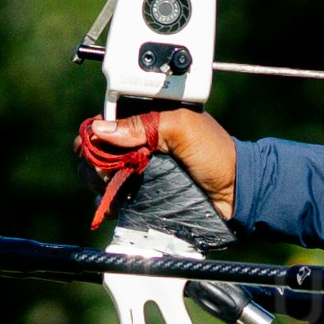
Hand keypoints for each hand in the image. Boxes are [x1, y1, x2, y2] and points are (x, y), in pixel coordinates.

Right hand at [79, 101, 241, 216]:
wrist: (235, 192)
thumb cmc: (215, 154)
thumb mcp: (182, 127)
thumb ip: (143, 125)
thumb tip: (101, 129)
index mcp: (147, 119)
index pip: (107, 121)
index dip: (94, 133)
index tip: (89, 148)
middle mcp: (139, 143)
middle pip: (98, 149)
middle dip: (93, 160)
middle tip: (104, 172)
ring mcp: (139, 170)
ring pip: (101, 173)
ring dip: (97, 182)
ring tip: (110, 189)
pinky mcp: (141, 194)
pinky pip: (114, 196)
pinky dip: (107, 201)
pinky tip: (112, 204)